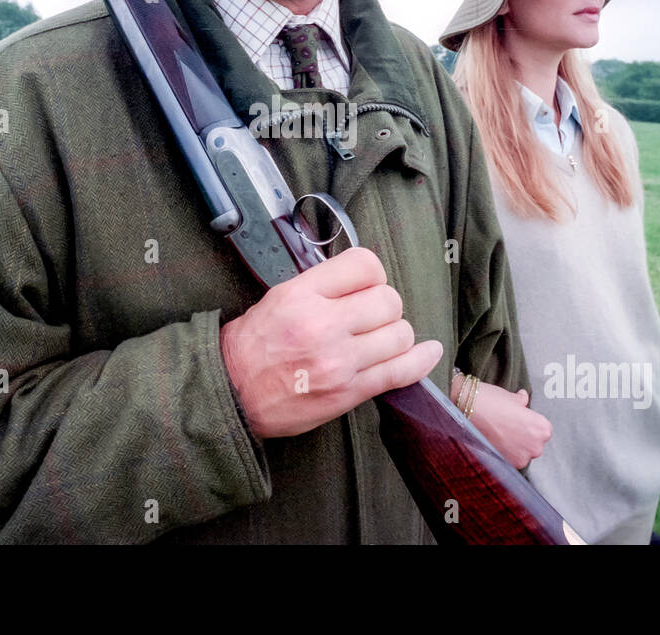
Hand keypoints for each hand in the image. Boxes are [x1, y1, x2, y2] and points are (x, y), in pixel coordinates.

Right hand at [219, 247, 442, 438]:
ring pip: (400, 334)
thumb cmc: (250, 346)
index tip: (366, 286)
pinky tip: (429, 352)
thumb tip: (362, 278)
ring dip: (397, 334)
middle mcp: (323, 324)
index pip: (365, 265)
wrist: (230, 395)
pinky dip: (421, 360)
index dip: (372, 274)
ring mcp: (339, 361)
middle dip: (386, 306)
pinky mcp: (349, 393)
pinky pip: (400, 371)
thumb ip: (320, 286)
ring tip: (383, 338)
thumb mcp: (277, 298)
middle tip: (371, 317)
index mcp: (302, 294)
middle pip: (388, 300)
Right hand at [456, 376, 551, 469]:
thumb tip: (523, 399)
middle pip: (535, 443)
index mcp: (542, 428)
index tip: (520, 419)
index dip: (530, 423)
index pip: (544, 429)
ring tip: (499, 434)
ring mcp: (521, 458)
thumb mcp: (511, 397)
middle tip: (509, 426)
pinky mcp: (505, 465)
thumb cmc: (489, 401)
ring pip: (522, 453)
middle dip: (524, 436)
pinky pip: (510, 460)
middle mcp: (536, 447)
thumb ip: (522, 402)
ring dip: (514, 446)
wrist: (463, 410)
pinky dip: (504, 453)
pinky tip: (494, 440)